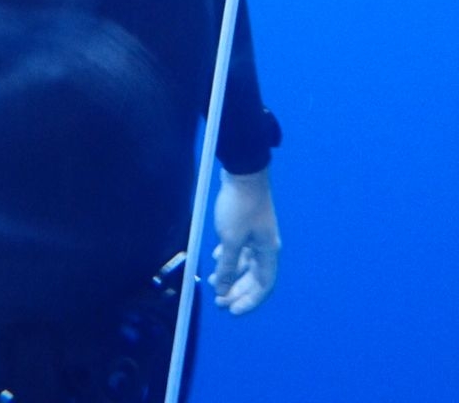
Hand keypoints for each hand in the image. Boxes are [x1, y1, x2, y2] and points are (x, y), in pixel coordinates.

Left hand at [207, 166, 279, 314]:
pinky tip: (215, 258)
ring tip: (214, 283)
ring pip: (245, 263)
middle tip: (220, 302)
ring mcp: (256, 235)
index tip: (231, 310)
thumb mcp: (230, 240)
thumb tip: (222, 290)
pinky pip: (239, 248)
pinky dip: (228, 257)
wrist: (244, 172)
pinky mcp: (247, 225)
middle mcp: (265, 246)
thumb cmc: (240, 206)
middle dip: (237, 291)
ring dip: (230, 274)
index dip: (249, 301)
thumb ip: (226, 266)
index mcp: (268, 252)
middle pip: (254, 277)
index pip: (263, 286)